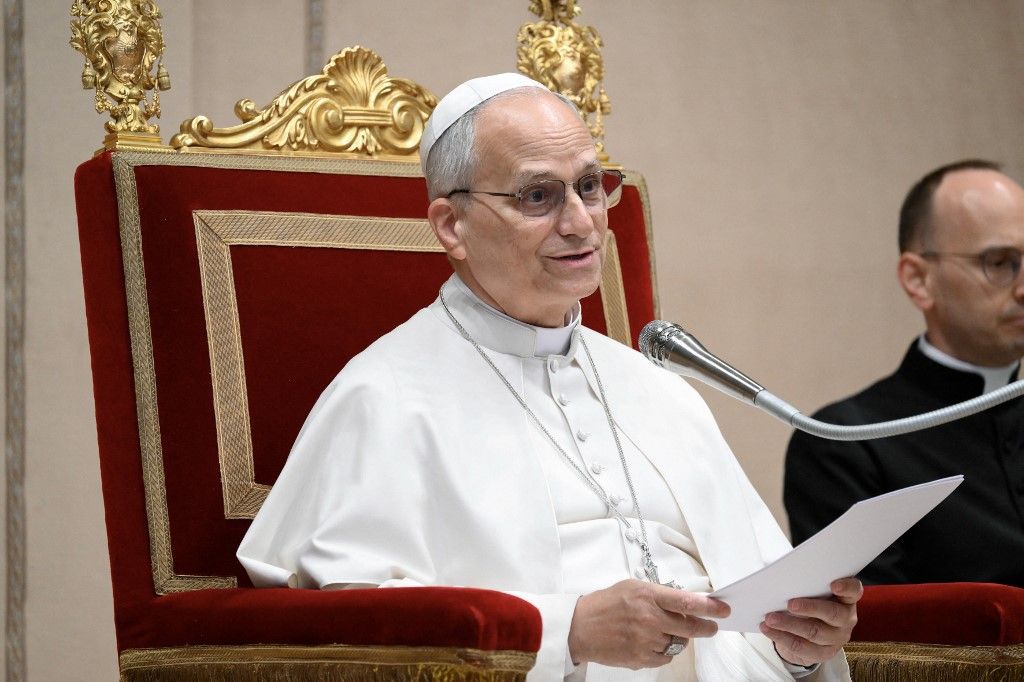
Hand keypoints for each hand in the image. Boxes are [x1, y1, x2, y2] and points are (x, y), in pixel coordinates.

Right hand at [568, 579, 729, 669]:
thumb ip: (659, 594)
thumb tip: (685, 602)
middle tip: (711, 627)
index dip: (709, 607)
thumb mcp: (632, 587)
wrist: (581, 627)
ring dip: (676, 638)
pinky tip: (651, 642)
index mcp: (647, 595)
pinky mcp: (641, 658)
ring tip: (660, 630)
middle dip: (706, 628)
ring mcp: (645, 640)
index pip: (686, 602)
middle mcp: (649, 618)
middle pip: (690, 628)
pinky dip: (664, 651)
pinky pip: (665, 657)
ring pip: (678, 643)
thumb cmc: (606, 604)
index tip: (722, 609)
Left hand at [759, 577, 862, 667]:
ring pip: (814, 632)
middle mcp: (846, 619)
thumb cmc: (811, 605)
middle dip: (810, 608)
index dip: (846, 588)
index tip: (833, 584)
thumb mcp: (813, 594)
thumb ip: (806, 587)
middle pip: (833, 613)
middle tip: (790, 604)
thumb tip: (782, 581)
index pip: (854, 591)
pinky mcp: (824, 653)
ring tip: (770, 618)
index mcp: (846, 600)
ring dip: (789, 624)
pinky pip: (802, 647)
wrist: (809, 636)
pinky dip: (782, 637)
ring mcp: (836, 638)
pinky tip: (768, 630)